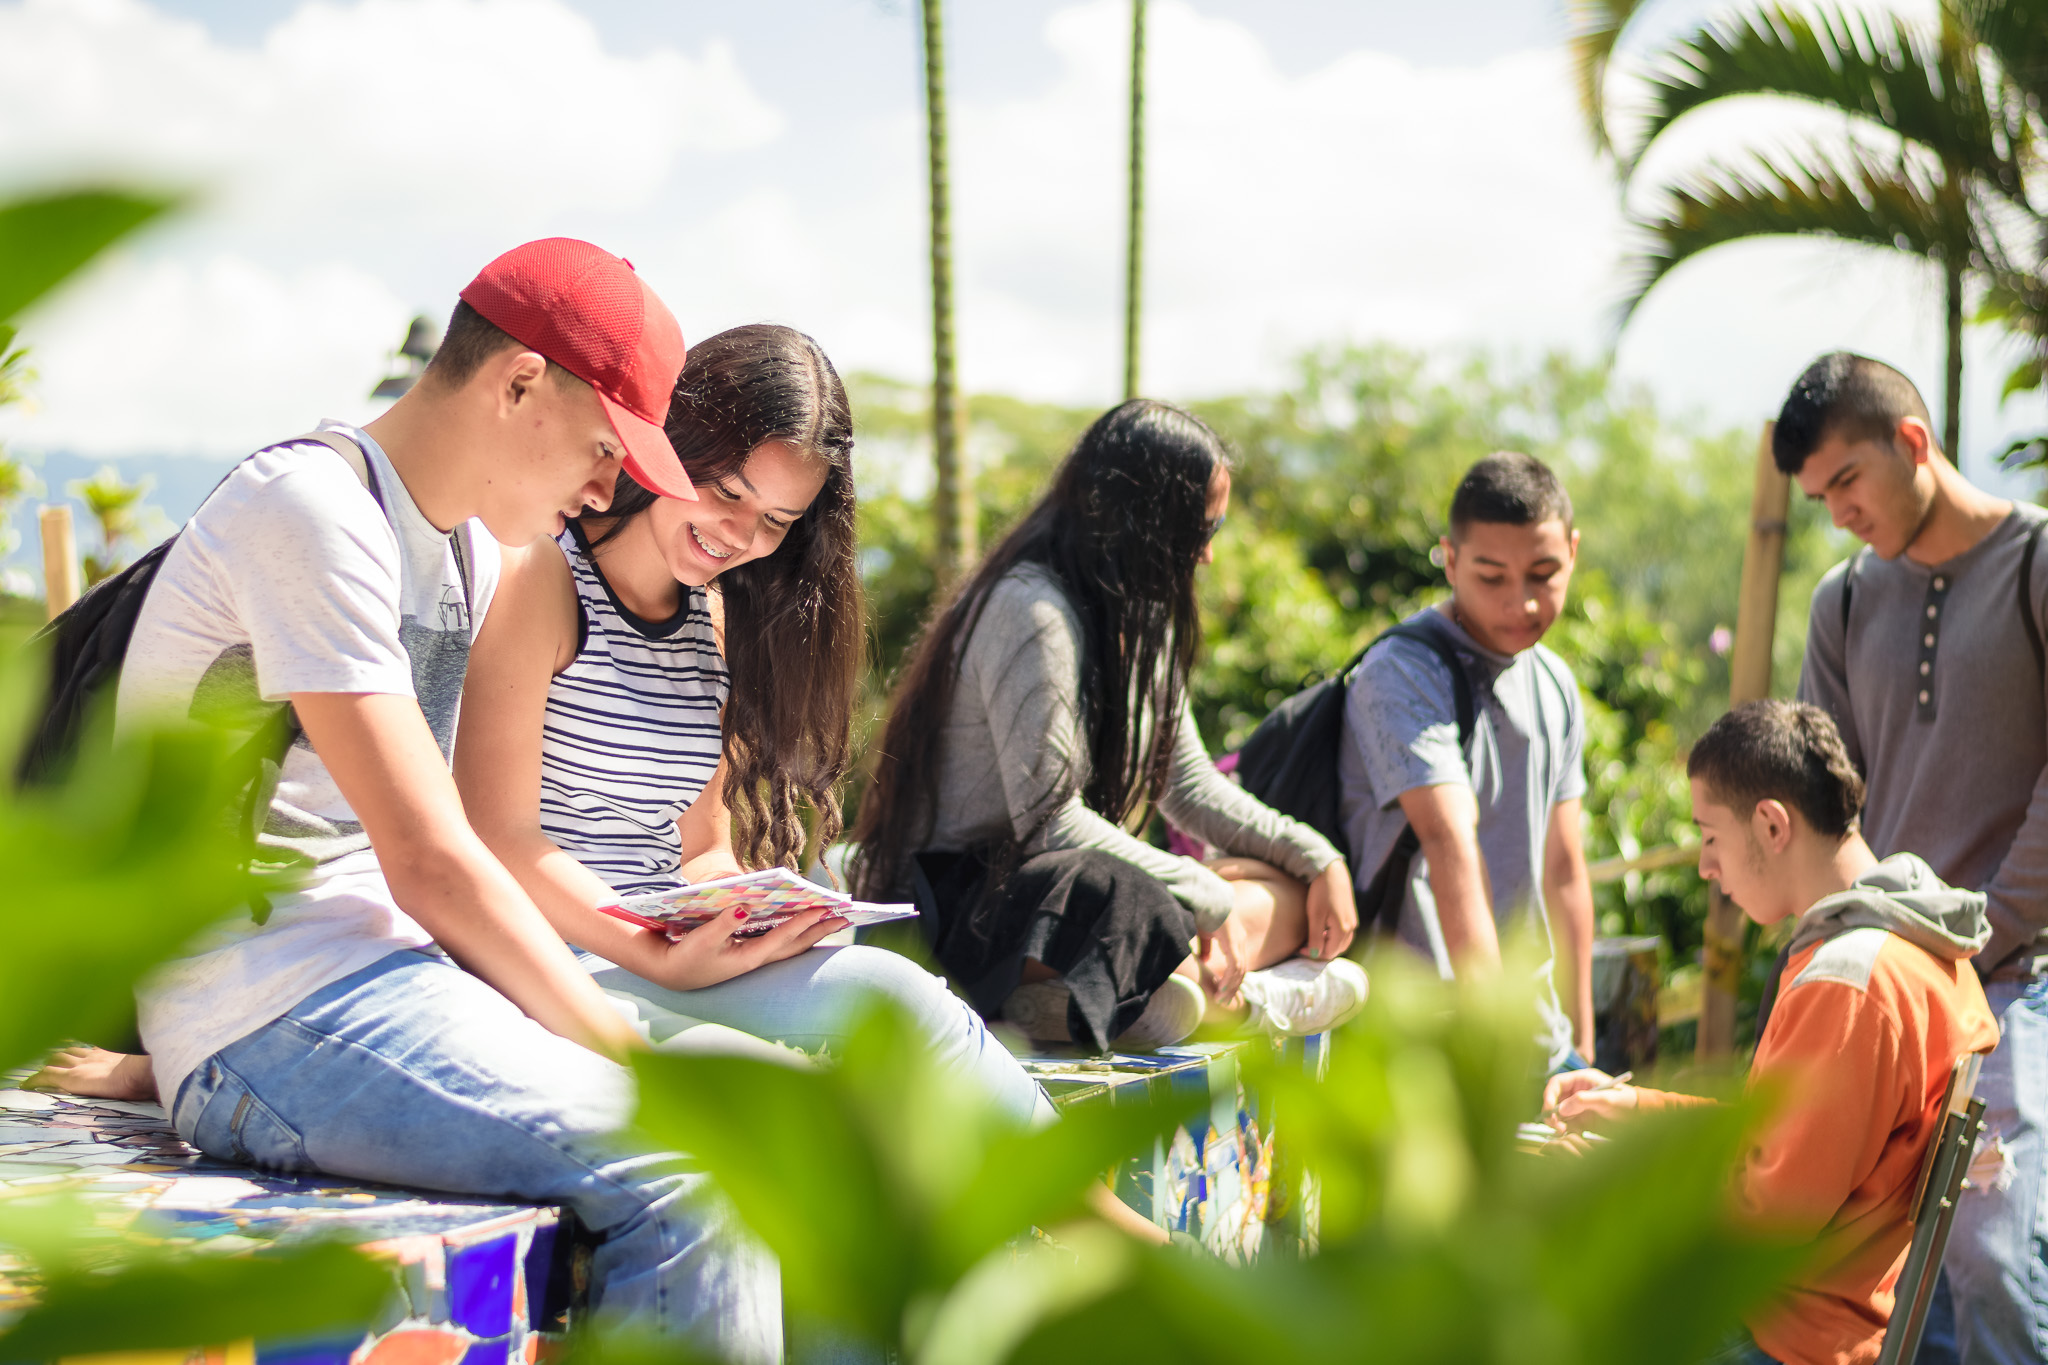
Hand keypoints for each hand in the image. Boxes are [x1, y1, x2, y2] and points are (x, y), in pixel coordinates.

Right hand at [643, 904, 847, 992]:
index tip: (822, 910)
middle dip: (821, 929)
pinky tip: (808, 926)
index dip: (802, 923)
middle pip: (797, 943)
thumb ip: (722, 924)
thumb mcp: (701, 940)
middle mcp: (758, 958)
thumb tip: (743, 908)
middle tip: (846, 916)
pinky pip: (783, 942)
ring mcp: (756, 957)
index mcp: (749, 957)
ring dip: (814, 932)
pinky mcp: (751, 953)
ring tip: (834, 920)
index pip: (783, 937)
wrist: (672, 972)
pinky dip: (798, 933)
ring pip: (793, 945)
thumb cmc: (686, 956)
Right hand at [1197, 912, 1251, 1006]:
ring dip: (1231, 986)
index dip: (1233, 979)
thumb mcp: (1204, 933)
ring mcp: (1238, 940)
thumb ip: (1206, 948)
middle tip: (1225, 1001)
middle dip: (1234, 986)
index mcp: (1235, 938)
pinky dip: (1230, 978)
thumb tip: (1205, 961)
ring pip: (1240, 970)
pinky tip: (1222, 987)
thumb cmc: (1201, 911)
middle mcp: (1240, 940)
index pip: (1239, 964)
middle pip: (1242, 969)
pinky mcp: (1232, 941)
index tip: (1224, 992)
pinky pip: (1235, 965)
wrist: (1202, 894)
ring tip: (1222, 998)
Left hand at [1304, 859, 1357, 959]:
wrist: (1332, 871)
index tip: (1300, 948)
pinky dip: (1332, 938)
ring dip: (1327, 945)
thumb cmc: (1321, 892)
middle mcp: (1351, 928)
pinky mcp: (1350, 916)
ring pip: (1341, 943)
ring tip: (1312, 938)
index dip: (1313, 954)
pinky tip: (1321, 930)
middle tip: (1304, 946)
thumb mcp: (1315, 916)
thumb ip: (1315, 937)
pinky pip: (1343, 934)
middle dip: (1320, 951)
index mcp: (1343, 930)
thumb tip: (1314, 955)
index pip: (1329, 953)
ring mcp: (1352, 922)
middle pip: (1336, 950)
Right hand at [1541, 1067, 1638, 1131]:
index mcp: (1581, 1080)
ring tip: (1563, 1132)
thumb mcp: (1606, 1100)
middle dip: (1552, 1113)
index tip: (1549, 1111)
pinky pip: (1568, 1125)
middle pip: (1554, 1100)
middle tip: (1556, 1126)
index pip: (1556, 1084)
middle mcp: (1577, 1092)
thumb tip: (1560, 1109)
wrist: (1640, 1117)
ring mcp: (1579, 1107)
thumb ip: (1583, 1101)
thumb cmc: (1626, 1102)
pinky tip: (1571, 1136)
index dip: (1549, 1096)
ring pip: (1559, 1114)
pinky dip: (1566, 1131)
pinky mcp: (1582, 1120)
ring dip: (1557, 1124)